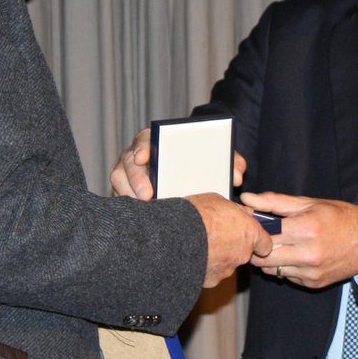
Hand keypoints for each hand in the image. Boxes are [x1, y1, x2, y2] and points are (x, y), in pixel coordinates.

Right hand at [109, 127, 249, 199]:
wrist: (191, 177)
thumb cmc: (201, 165)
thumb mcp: (215, 160)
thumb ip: (230, 162)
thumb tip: (238, 176)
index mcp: (157, 141)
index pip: (144, 139)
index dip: (141, 148)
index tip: (142, 158)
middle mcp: (138, 157)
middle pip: (128, 163)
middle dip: (135, 178)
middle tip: (147, 194)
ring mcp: (129, 175)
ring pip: (119, 181)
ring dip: (128, 194)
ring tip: (144, 207)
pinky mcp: (126, 193)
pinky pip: (120, 199)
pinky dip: (126, 207)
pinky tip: (138, 219)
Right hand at [187, 193, 272, 286]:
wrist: (176, 236)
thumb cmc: (198, 215)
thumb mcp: (220, 201)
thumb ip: (236, 211)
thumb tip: (241, 212)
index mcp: (249, 233)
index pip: (265, 244)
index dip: (257, 241)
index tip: (249, 237)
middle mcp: (242, 254)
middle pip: (244, 253)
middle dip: (233, 247)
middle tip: (216, 236)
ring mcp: (227, 269)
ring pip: (226, 263)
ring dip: (218, 256)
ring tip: (200, 244)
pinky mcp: (212, 280)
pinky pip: (211, 272)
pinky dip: (205, 266)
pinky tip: (193, 256)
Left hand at [239, 192, 357, 288]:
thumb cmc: (340, 218)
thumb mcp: (310, 203)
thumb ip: (275, 202)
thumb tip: (247, 199)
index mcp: (306, 228)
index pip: (264, 232)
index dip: (254, 227)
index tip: (251, 223)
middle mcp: (308, 253)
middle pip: (264, 255)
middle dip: (257, 246)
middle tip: (260, 237)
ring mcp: (311, 271)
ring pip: (272, 269)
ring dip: (269, 258)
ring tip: (278, 245)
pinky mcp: (313, 283)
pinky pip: (287, 277)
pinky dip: (285, 267)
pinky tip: (294, 256)